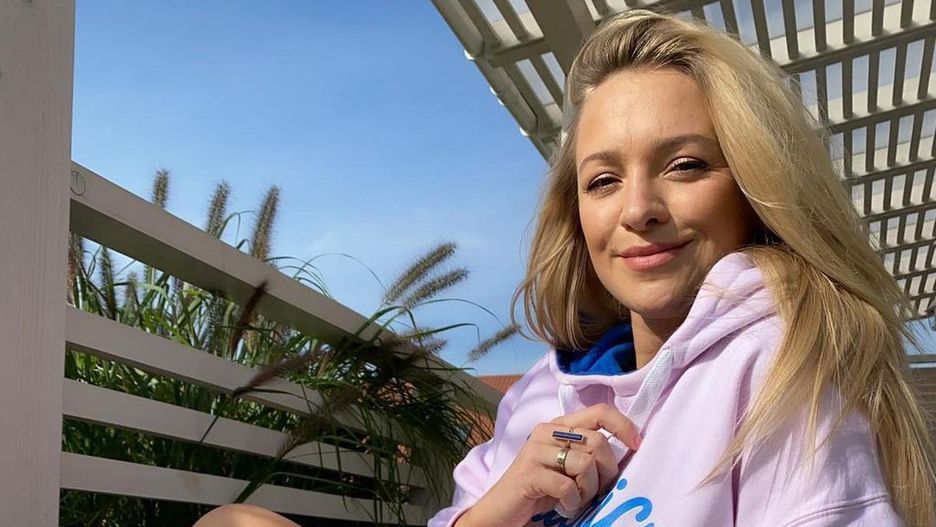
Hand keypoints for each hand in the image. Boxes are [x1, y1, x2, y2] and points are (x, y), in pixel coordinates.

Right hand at [456, 403, 640, 526]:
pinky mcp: (529, 473)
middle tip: (595, 489)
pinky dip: (573, 502)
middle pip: (598, 442)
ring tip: (577, 499)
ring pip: (585, 464)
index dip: (623, 425)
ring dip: (589, 490)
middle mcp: (547, 431)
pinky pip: (568, 487)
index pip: (599, 411)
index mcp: (559, 425)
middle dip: (606, 472)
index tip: (636, 445)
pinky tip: (564, 506)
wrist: (503, 510)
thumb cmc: (541, 488)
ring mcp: (535, 451)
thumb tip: (627, 448)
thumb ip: (588, 452)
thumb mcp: (567, 466)